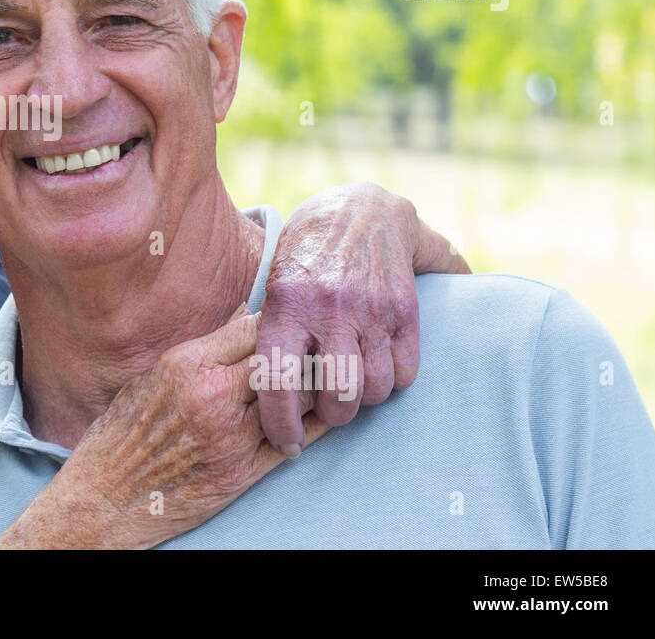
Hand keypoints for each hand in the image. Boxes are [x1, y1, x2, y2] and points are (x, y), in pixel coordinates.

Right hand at [0, 304, 328, 548]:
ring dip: (312, 387)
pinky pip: (294, 441)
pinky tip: (318, 417)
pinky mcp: (242, 472)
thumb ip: (201, 349)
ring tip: (321, 378)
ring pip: (296, 398)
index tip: (289, 321)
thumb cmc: (122, 434)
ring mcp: (231, 436)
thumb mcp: (152, 377)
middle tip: (315, 346)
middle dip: (301, 350)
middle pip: (282, 357)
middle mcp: (213, 396)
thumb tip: (243, 316)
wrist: (107, 497)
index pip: (255, 326)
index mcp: (188, 365)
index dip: (279, 320)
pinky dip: (312, 426)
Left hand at [256, 181, 468, 454]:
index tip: (285, 443)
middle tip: (323, 406)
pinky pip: (404, 373)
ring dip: (362, 399)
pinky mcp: (406, 310)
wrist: (360, 209)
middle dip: (331, 415)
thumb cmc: (304, 258)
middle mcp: (330, 308)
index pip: (279, 380)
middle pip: (337, 397)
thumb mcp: (272, 286)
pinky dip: (391, 379)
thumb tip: (248, 397)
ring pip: (373, 390)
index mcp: (286, 304)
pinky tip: (375, 363)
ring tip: (349, 382)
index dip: (280, 423)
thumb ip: (267, 335)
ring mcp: (372, 309)